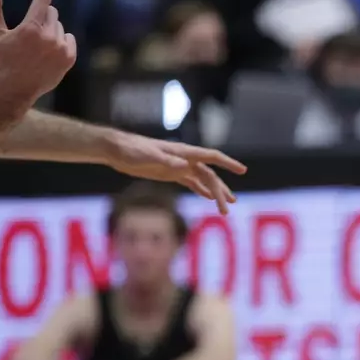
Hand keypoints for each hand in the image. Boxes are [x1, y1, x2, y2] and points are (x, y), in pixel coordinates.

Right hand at [0, 0, 76, 111]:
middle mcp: (48, 36)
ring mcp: (61, 48)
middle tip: (33, 29)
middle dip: (42, 16)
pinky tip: (49, 50)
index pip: (44, 0)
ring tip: (38, 44)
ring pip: (59, 27)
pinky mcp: (69, 58)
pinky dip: (61, 41)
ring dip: (50, 30)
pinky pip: (69, 39)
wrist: (16, 87)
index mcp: (31, 28)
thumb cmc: (3, 58)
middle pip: (52, 13)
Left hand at [107, 133, 244, 213]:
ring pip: (203, 180)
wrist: (117, 150)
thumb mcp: (148, 156)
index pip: (212, 157)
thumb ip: (166, 161)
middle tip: (227, 209)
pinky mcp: (170, 174)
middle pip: (210, 176)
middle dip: (220, 191)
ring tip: (226, 207)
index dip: (228, 163)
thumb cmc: (132, 150)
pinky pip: (191, 182)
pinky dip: (201, 190)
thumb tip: (183, 166)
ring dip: (215, 193)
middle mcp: (185, 160)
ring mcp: (178, 167)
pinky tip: (208, 198)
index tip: (242, 170)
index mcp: (184, 153)